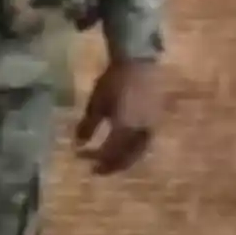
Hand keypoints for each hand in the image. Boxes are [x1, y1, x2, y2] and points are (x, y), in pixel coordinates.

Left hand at [75, 59, 162, 174]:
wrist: (139, 65)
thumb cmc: (113, 82)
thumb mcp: (95, 103)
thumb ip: (87, 126)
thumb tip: (78, 145)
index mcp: (124, 128)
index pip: (107, 152)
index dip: (93, 158)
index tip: (80, 157)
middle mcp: (140, 133)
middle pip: (125, 158)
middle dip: (110, 166)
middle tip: (96, 170)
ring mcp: (151, 129)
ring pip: (138, 153)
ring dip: (123, 161)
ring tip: (109, 163)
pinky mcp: (157, 124)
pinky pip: (144, 145)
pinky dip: (133, 152)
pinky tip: (124, 150)